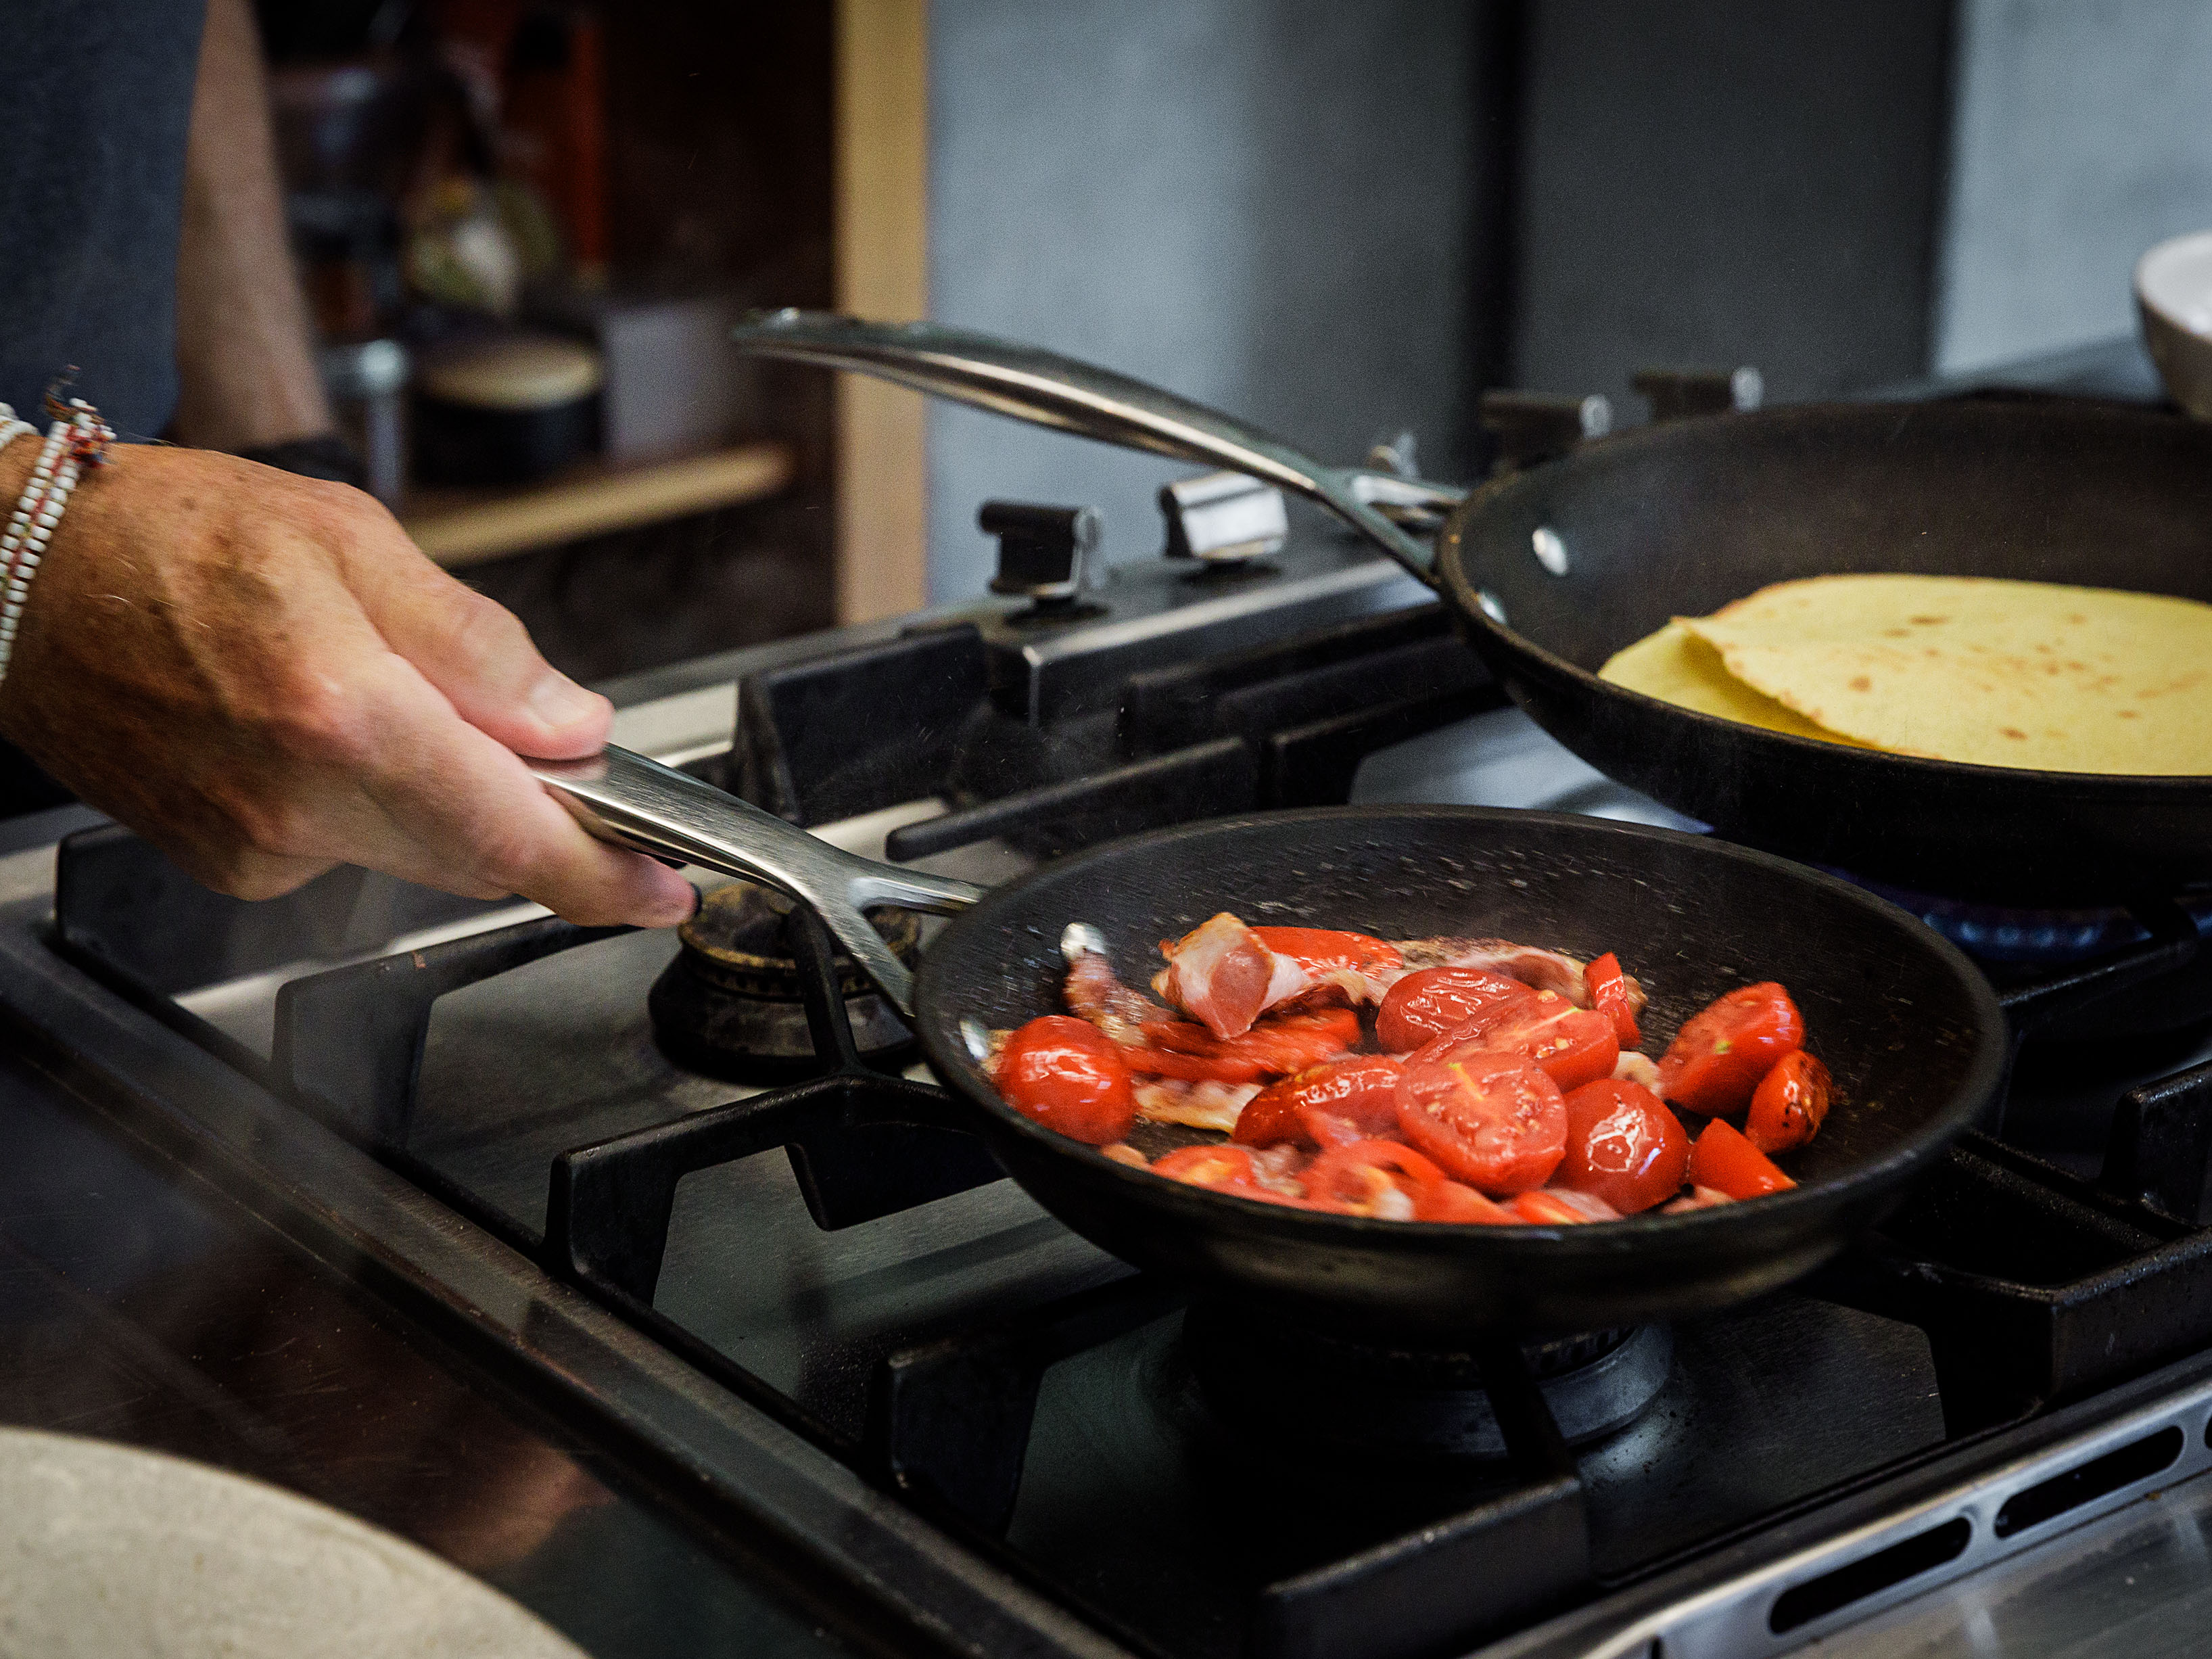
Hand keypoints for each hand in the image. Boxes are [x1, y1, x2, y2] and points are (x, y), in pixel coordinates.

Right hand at [0, 443, 697, 927]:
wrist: (13, 585)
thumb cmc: (161, 538)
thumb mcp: (348, 541)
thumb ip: (475, 645)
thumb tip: (571, 725)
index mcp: (340, 714)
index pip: (509, 831)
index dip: (604, 874)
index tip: (667, 892)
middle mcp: (297, 802)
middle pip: (478, 852)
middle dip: (535, 813)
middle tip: (551, 755)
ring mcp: (258, 847)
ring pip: (421, 852)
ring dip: (454, 799)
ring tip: (406, 704)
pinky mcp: (233, 865)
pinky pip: (353, 847)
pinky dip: (383, 802)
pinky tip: (333, 731)